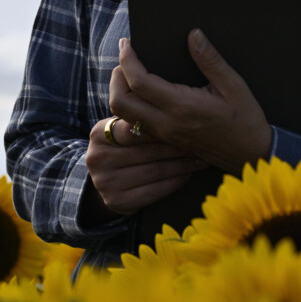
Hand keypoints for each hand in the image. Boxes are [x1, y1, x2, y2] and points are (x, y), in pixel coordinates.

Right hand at [84, 115, 209, 215]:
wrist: (107, 182)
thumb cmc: (124, 148)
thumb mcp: (121, 129)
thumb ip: (137, 117)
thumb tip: (172, 100)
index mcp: (98, 134)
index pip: (134, 129)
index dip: (163, 126)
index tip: (188, 123)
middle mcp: (97, 158)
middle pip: (148, 151)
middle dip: (179, 146)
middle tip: (203, 142)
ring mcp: (105, 182)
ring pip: (155, 171)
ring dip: (183, 165)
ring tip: (202, 158)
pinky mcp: (117, 201)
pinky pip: (154, 191)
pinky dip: (175, 182)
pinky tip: (189, 174)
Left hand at [110, 30, 273, 171]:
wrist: (250, 155)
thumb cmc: (245, 120)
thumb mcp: (234, 85)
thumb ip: (210, 60)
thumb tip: (193, 34)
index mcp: (181, 106)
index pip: (138, 82)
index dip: (127, 59)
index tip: (127, 43)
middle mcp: (166, 123)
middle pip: (119, 102)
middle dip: (116, 77)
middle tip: (125, 59)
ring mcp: (163, 134)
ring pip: (123, 116)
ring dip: (119, 93)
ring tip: (129, 74)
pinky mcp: (165, 140)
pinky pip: (134, 125)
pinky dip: (129, 107)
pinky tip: (140, 94)